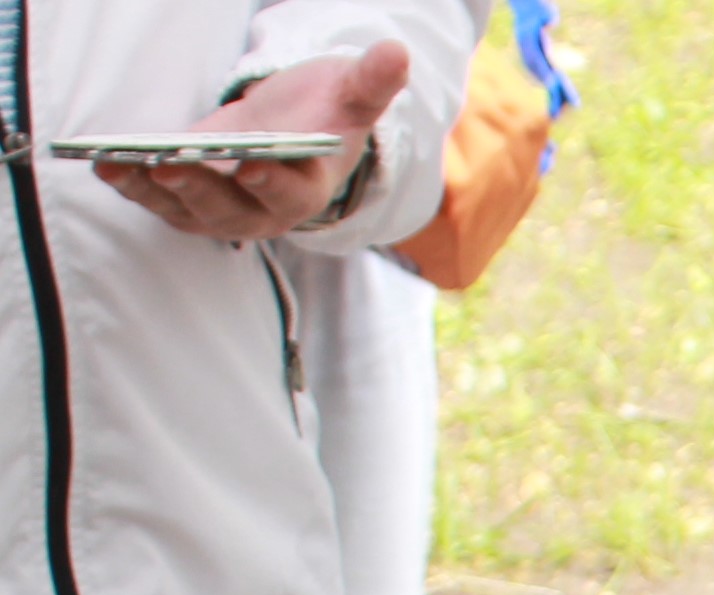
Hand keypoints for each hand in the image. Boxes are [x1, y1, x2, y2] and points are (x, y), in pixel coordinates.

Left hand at [93, 43, 403, 241]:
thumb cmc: (323, 117)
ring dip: (151, 191)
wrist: (296, 138)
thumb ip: (371, 81)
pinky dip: (133, 185)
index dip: (270, 182)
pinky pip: (160, 201)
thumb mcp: (348, 96)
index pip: (290, 192)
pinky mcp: (192, 202)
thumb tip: (397, 52)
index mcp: (308, 190)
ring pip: (186, 210)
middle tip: (167, 167)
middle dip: (197, 189)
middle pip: (229, 209)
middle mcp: (265, 212)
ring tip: (118, 164)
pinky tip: (105, 162)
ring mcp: (225, 212)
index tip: (249, 166)